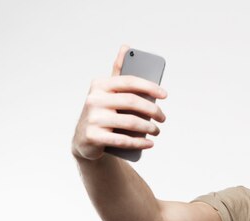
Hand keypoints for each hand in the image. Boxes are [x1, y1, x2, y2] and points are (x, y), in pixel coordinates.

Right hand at [72, 45, 167, 160]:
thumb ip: (118, 72)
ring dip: (149, 128)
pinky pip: (122, 140)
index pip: (129, 81)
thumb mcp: (109, 91)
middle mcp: (94, 99)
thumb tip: (126, 47)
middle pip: (132, 102)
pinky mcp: (92, 137)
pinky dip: (140, 143)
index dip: (149, 87)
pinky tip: (150, 143)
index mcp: (100, 85)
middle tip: (163, 118)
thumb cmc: (103, 112)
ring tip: (157, 131)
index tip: (165, 95)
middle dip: (153, 110)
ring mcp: (92, 118)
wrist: (85, 140)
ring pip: (130, 122)